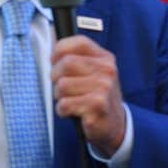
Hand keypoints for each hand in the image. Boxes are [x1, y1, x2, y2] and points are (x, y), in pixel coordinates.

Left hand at [51, 35, 125, 155]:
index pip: (79, 42)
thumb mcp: (92, 73)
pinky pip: (64, 104)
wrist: (115, 124)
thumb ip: (75, 58)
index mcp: (105, 58)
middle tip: (63, 88)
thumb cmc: (96, 96)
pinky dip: (62, 110)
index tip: (54, 61)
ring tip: (71, 100)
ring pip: (62, 85)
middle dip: (56, 77)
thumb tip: (51, 48)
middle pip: (66, 63)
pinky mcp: (97, 106)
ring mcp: (104, 88)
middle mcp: (107, 70)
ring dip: (59, 96)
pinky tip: (74, 112)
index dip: (59, 50)